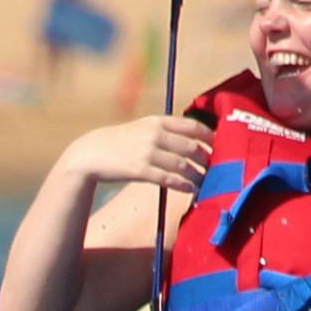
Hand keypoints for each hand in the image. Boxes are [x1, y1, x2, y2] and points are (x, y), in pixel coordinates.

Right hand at [56, 113, 209, 197]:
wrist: (90, 154)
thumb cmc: (117, 143)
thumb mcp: (140, 128)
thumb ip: (163, 132)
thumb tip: (190, 142)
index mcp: (156, 121)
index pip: (192, 126)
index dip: (210, 136)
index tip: (220, 145)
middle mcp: (154, 134)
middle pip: (191, 147)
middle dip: (207, 159)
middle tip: (217, 168)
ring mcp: (147, 152)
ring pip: (183, 165)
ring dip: (198, 175)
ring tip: (206, 182)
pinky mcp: (140, 170)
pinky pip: (168, 178)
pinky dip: (183, 185)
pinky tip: (190, 189)